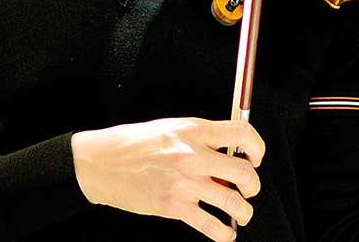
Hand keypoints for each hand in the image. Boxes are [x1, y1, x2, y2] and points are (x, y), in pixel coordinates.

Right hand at [71, 116, 264, 239]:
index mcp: (194, 130)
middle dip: (253, 185)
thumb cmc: (134, 143)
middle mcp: (193, 155)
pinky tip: (226, 233)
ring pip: (232, 201)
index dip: (257, 147)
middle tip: (250, 189)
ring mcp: (184, 182)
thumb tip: (228, 153)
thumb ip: (201, 138)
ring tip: (243, 213)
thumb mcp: (172, 127)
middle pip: (243, 172)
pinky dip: (224, 233)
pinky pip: (209, 224)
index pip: (241, 133)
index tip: (256, 157)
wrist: (101, 162)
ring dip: (244, 211)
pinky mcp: (173, 206)